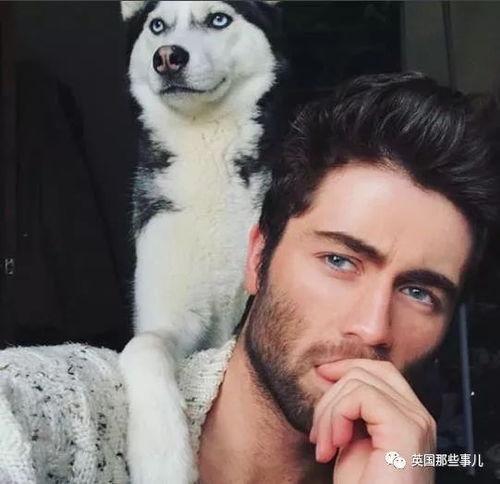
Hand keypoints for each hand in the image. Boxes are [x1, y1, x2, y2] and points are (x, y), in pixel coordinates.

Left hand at [309, 359, 435, 483]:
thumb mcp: (351, 438)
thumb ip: (347, 408)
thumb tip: (327, 375)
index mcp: (408, 415)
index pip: (379, 370)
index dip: (346, 367)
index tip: (319, 377)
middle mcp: (418, 414)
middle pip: (368, 370)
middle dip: (331, 392)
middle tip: (318, 431)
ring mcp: (415, 420)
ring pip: (358, 381)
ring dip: (328, 412)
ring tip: (324, 445)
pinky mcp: (406, 429)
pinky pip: (361, 396)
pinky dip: (337, 416)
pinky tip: (334, 445)